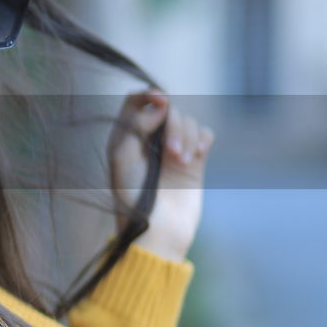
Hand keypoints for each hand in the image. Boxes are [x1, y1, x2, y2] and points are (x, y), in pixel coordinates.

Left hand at [106, 88, 213, 261]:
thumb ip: (135, 125)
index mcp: (126, 137)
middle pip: (167, 108)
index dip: (149, 94)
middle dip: (172, 125)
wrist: (157, 232)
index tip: (161, 100)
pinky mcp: (194, 160)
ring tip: (180, 162)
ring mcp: (172, 149)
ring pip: (187, 121)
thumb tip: (160, 103)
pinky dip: (202, 140)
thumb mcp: (122, 159)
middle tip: (170, 153)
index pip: (136, 100)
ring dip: (186, 137)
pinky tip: (196, 156)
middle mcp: (148, 139)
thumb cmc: (131, 198)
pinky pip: (204, 134)